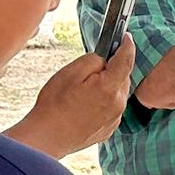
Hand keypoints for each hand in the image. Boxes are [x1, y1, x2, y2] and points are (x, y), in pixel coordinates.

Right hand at [3, 35, 134, 157]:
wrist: (46, 137)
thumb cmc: (55, 104)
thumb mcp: (71, 72)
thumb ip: (93, 61)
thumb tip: (105, 59)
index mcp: (109, 88)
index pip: (126, 60)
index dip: (127, 45)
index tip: (127, 37)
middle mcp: (118, 104)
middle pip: (122, 77)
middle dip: (112, 68)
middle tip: (94, 66)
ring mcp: (114, 118)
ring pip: (117, 93)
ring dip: (107, 86)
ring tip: (84, 89)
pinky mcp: (108, 129)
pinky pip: (111, 108)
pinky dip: (104, 101)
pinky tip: (85, 104)